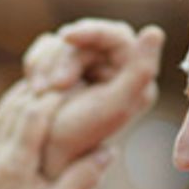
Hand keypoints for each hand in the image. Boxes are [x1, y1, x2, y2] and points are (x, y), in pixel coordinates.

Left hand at [0, 81, 113, 188]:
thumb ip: (81, 179)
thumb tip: (106, 148)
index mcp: (15, 166)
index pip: (33, 117)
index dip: (56, 95)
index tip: (80, 78)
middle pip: (18, 107)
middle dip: (45, 87)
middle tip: (71, 69)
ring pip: (6, 111)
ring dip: (29, 93)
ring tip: (55, 78)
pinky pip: (0, 124)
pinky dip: (17, 107)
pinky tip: (34, 102)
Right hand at [23, 19, 165, 177]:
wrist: (40, 156)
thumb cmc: (76, 137)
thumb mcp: (113, 105)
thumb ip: (141, 71)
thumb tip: (154, 32)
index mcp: (134, 79)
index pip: (116, 36)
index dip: (91, 31)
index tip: (67, 38)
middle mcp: (112, 70)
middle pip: (86, 38)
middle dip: (63, 58)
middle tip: (53, 86)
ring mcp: (86, 68)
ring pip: (63, 42)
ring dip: (46, 64)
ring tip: (39, 91)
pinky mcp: (62, 69)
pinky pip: (47, 48)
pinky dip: (36, 63)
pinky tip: (34, 86)